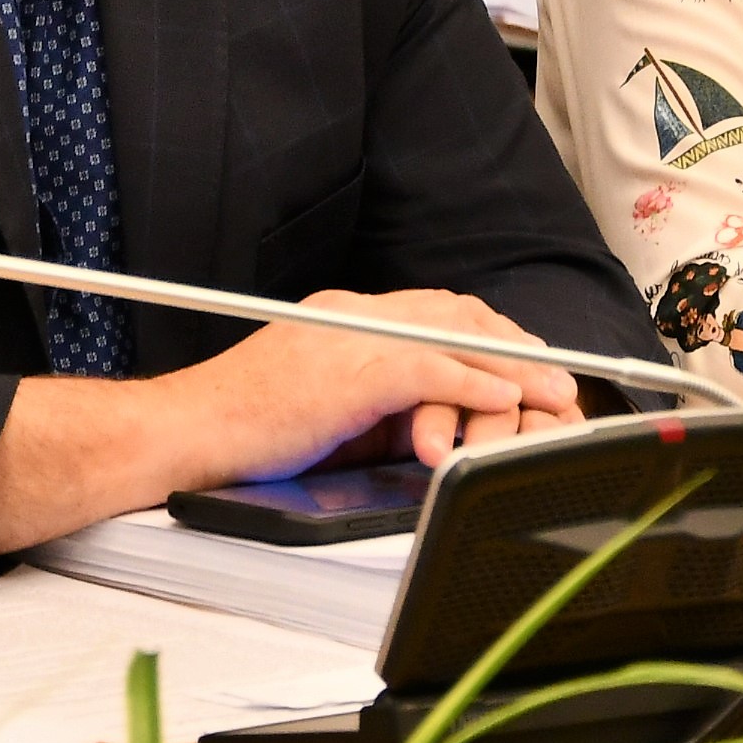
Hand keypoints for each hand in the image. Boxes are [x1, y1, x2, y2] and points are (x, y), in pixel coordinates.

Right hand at [156, 291, 583, 480]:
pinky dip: (474, 384)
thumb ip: (372, 398)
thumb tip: (427, 418)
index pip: (433, 310)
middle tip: (557, 375)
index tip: (524, 358)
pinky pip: (427, 372)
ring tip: (554, 392)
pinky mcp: (347, 374)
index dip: (487, 333)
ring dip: (512, 367)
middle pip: (455, 314)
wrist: (185, 432)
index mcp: (342, 314)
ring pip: (452, 339)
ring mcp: (349, 339)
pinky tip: (507, 400)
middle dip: (513, 343)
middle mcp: (351, 313)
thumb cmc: (241, 429)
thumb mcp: (320, 404)